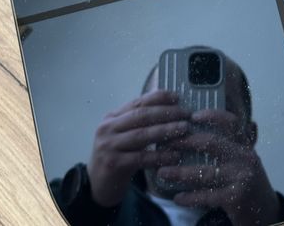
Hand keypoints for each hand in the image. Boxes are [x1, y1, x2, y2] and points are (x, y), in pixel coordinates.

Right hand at [87, 90, 189, 206]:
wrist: (97, 186)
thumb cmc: (117, 156)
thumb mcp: (123, 135)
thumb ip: (139, 122)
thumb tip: (169, 107)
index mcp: (112, 117)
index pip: (138, 101)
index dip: (159, 97)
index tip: (177, 97)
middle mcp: (108, 128)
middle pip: (142, 115)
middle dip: (166, 112)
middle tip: (186, 113)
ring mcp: (109, 146)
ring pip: (142, 134)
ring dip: (166, 130)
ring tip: (184, 129)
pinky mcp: (113, 164)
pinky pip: (142, 158)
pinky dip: (160, 155)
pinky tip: (175, 155)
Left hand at [158, 109, 279, 225]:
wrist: (267, 213)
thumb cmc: (246, 183)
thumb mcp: (242, 161)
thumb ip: (227, 147)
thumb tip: (195, 133)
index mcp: (245, 145)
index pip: (230, 122)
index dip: (212, 116)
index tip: (192, 115)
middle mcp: (245, 157)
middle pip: (211, 143)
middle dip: (186, 141)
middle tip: (166, 142)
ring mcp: (242, 177)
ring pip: (205, 172)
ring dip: (180, 173)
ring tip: (162, 172)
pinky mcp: (236, 198)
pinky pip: (208, 196)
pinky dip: (190, 197)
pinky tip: (177, 197)